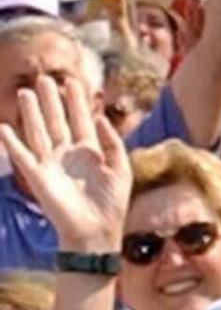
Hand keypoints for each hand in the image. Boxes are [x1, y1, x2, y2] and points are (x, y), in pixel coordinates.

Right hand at [0, 77, 131, 252]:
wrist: (96, 231)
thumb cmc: (112, 203)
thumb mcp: (121, 169)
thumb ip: (113, 143)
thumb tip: (102, 117)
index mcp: (90, 151)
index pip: (82, 120)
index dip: (77, 101)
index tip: (73, 80)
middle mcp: (68, 154)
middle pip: (58, 121)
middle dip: (52, 100)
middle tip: (44, 78)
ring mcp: (51, 164)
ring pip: (39, 132)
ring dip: (32, 113)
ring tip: (25, 92)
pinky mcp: (38, 177)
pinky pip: (22, 156)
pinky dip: (13, 142)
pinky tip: (5, 127)